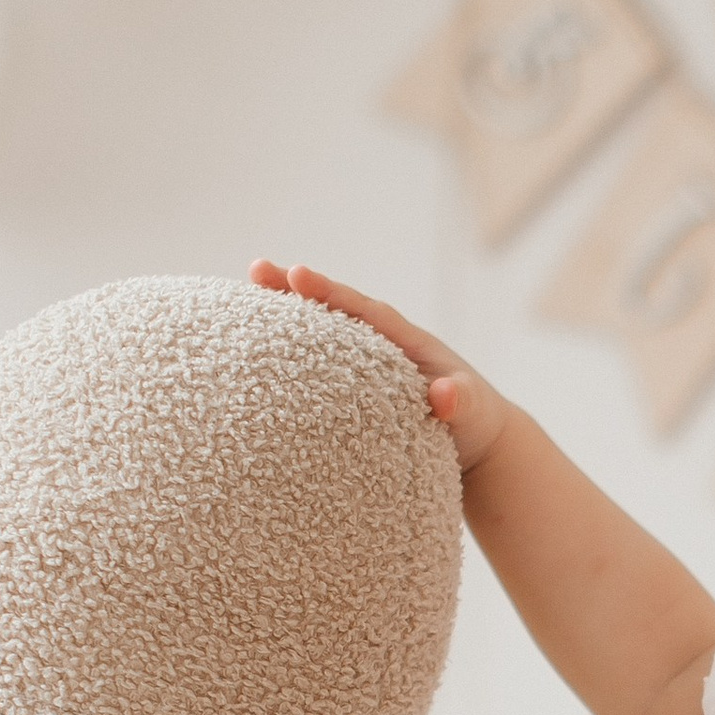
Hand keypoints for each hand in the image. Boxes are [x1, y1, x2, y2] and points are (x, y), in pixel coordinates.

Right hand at [248, 261, 507, 469]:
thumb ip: (461, 401)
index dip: (330, 293)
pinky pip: (316, 366)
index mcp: (405, 341)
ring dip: (283, 321)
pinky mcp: (353, 389)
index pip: (363, 310)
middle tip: (254, 271)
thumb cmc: (475, 421)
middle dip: (294, 291)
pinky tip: (251, 359)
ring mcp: (364, 365)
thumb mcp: (473, 412)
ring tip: (237, 306)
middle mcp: (380, 345)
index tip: (297, 275)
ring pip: (318, 336)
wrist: (477, 442)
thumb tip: (445, 395)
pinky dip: (288, 357)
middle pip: (331, 311)